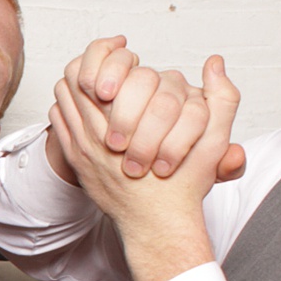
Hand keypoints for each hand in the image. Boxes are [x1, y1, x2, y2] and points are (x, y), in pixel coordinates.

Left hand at [50, 57, 239, 280]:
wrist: (157, 225)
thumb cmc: (183, 185)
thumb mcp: (214, 141)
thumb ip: (222, 99)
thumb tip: (215, 63)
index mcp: (126, 126)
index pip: (96, 73)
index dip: (107, 57)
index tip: (124, 54)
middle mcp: (96, 137)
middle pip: (74, 82)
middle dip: (90, 68)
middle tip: (109, 64)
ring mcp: (82, 149)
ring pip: (63, 100)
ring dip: (78, 87)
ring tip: (99, 82)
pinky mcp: (75, 161)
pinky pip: (59, 123)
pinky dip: (67, 109)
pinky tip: (87, 107)